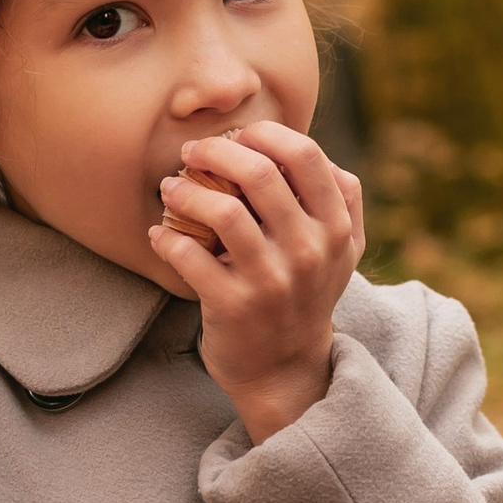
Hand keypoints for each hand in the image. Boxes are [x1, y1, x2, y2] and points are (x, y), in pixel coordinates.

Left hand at [149, 121, 363, 441]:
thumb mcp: (342, 251)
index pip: (304, 154)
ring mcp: (272, 280)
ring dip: (186, 190)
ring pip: (223, 210)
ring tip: (170, 188)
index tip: (235, 137)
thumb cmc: (306, 295)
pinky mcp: (233, 305)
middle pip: (259, 173)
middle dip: (215, 150)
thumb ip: (341, 199)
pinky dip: (165, 237)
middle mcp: (309, 251)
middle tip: (192, 153)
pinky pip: (188, 254)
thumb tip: (307, 149)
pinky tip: (159, 234)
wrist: (286, 370)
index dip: (263, 133)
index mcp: (336, 227)